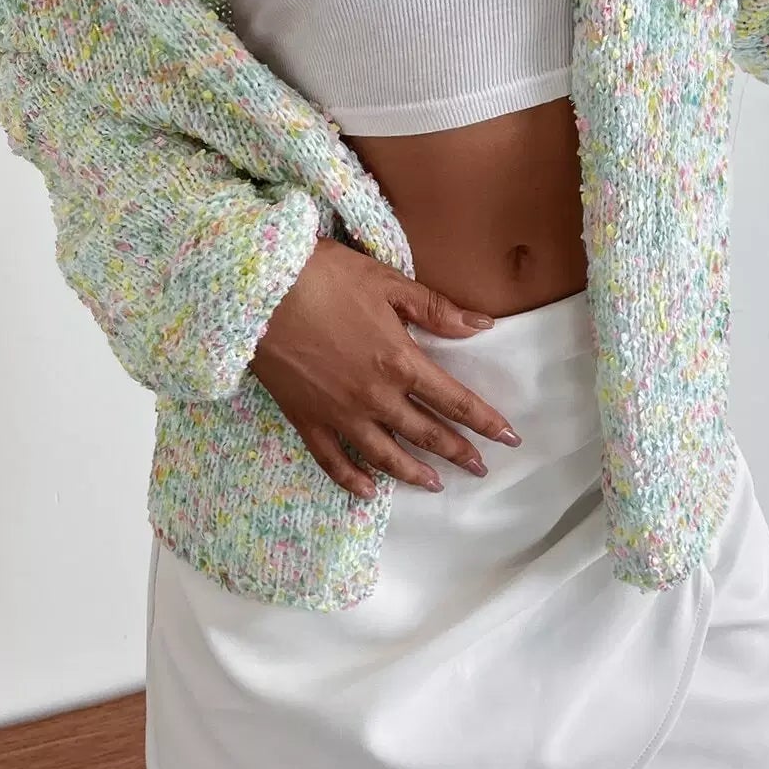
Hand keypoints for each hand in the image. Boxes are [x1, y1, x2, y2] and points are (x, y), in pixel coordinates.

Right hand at [250, 237, 521, 499]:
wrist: (259, 289)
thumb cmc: (325, 277)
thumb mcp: (387, 283)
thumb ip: (435, 309)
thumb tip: (482, 325)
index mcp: (400, 361)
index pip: (454, 400)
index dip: (485, 421)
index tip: (509, 439)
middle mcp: (375, 396)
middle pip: (426, 433)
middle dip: (458, 452)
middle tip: (481, 468)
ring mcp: (339, 412)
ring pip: (384, 455)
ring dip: (413, 473)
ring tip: (435, 485)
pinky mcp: (306, 418)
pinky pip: (332, 459)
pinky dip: (352, 480)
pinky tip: (367, 492)